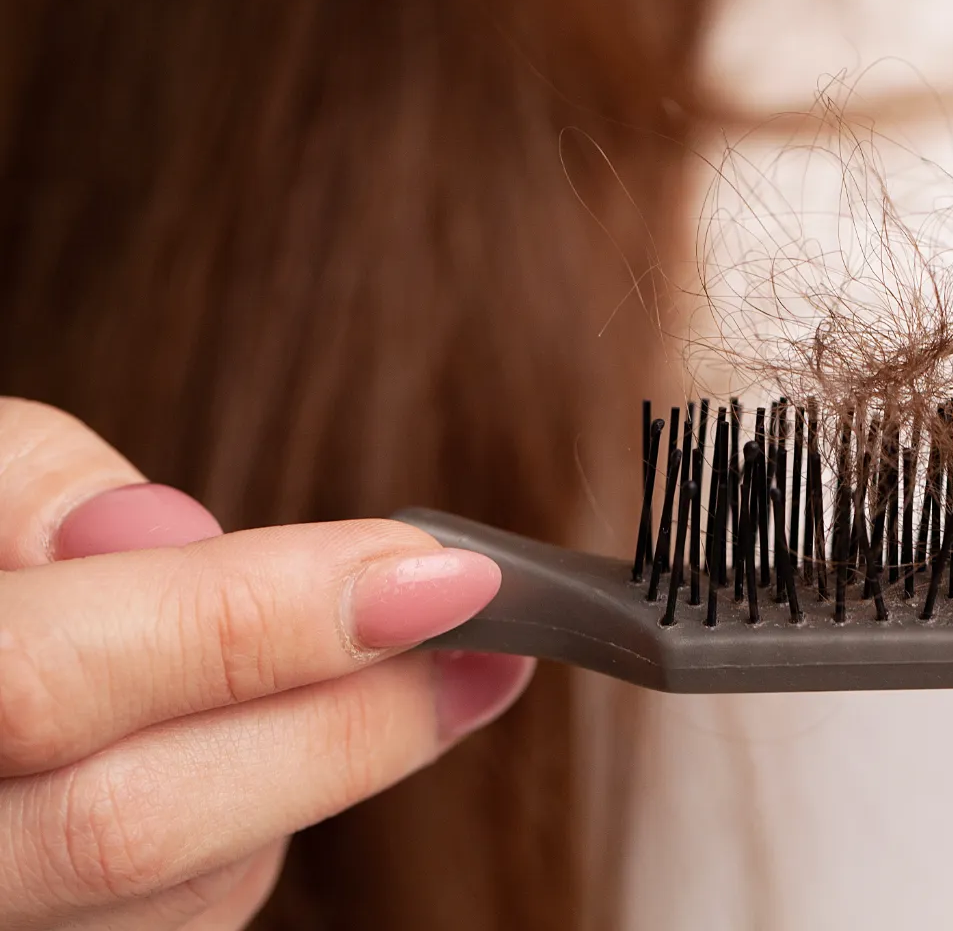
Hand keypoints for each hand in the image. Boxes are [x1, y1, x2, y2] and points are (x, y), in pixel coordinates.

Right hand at [0, 398, 533, 928]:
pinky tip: (284, 748)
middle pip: (133, 826)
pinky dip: (258, 834)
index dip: (260, 625)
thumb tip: (170, 536)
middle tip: (487, 636)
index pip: (50, 685)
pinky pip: (177, 930)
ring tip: (387, 665)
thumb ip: (29, 485)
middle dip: (347, 724)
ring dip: (308, 778)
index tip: (440, 572)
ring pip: (174, 899)